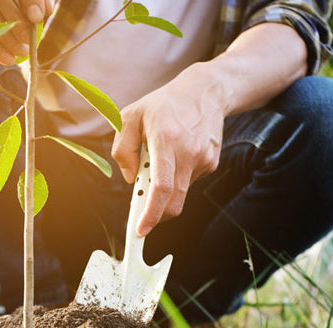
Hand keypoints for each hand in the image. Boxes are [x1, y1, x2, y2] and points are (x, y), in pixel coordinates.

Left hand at [112, 62, 224, 236]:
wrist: (206, 91)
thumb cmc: (165, 103)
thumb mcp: (131, 116)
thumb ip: (122, 148)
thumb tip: (130, 178)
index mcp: (166, 140)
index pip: (161, 187)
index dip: (151, 214)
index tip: (141, 230)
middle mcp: (188, 152)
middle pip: (174, 201)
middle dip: (157, 216)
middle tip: (144, 216)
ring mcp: (202, 159)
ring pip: (180, 192)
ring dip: (166, 189)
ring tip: (162, 160)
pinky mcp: (210, 163)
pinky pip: (188, 182)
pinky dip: (177, 178)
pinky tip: (177, 155)